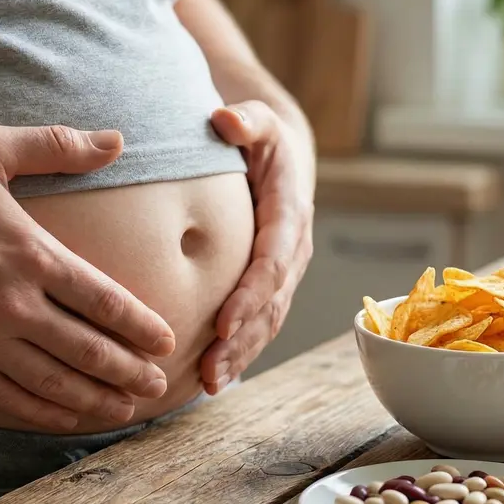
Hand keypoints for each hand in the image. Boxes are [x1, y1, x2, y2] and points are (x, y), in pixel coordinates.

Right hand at [0, 123, 175, 430]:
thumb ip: (57, 146)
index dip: (140, 326)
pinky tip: (64, 418)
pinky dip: (39, 412)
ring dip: (93, 399)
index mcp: (29, 253)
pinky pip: (2, 396)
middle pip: (87, 349)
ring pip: (50, 381)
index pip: (103, 300)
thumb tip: (116, 139)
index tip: (166, 342)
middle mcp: (10, 303)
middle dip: (128, 372)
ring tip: (124, 410)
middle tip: (157, 387)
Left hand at [201, 101, 314, 393]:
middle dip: (243, 340)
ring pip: (267, 323)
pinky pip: (259, 325)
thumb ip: (245, 120)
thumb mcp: (258, 121)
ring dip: (241, 355)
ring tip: (210, 383)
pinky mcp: (271, 288)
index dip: (251, 295)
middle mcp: (293, 251)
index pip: (273, 262)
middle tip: (211, 369)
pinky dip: (239, 352)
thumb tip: (225, 119)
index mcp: (290, 215)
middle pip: (271, 305)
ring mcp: (285, 274)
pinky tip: (210, 378)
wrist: (283, 157)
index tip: (224, 324)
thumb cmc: (260, 138)